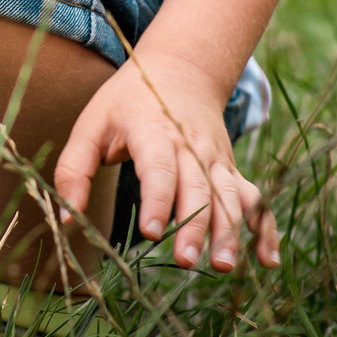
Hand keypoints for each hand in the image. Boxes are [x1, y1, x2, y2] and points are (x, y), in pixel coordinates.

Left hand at [54, 51, 279, 271]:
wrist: (179, 70)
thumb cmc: (127, 102)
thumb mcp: (91, 124)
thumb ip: (73, 170)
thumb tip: (68, 220)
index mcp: (153, 131)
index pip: (159, 167)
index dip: (158, 199)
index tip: (152, 232)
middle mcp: (191, 145)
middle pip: (198, 187)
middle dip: (195, 225)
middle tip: (185, 261)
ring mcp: (216, 158)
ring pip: (229, 196)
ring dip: (229, 231)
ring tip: (222, 266)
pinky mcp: (231, 170)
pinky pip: (254, 200)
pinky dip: (265, 229)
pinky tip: (268, 261)